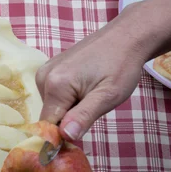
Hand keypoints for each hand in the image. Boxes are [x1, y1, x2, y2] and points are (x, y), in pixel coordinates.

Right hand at [35, 4, 147, 140]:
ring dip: (70, 108)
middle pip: (50, 115)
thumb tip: (65, 136)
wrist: (127, 36)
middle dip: (69, 118)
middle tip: (93, 105)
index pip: (48, 124)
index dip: (63, 134)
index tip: (83, 132)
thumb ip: (84, 116)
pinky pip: (53, 94)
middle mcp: (43, 77)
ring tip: (91, 93)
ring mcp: (45, 71)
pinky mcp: (50, 68)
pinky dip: (68, 98)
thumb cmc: (122, 65)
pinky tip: (85, 86)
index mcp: (54, 85)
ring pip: (52, 106)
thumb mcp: (108, 96)